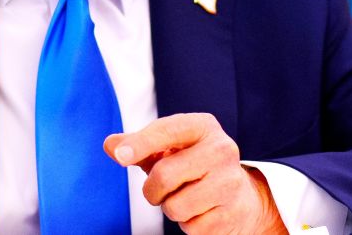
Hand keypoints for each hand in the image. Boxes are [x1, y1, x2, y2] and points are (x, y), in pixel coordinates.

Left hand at [104, 113, 283, 233]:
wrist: (240, 196)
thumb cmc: (194, 166)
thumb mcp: (168, 149)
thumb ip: (137, 145)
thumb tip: (111, 145)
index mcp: (203, 127)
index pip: (166, 131)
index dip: (140, 144)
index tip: (120, 157)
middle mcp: (222, 150)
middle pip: (164, 175)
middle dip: (152, 190)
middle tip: (160, 189)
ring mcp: (231, 182)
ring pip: (175, 207)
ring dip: (170, 208)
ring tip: (184, 198)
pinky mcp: (232, 213)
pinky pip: (191, 228)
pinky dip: (188, 224)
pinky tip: (201, 211)